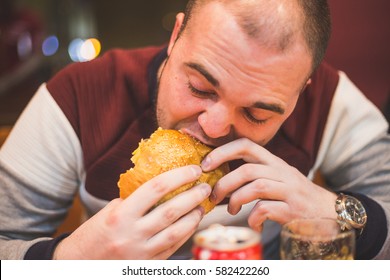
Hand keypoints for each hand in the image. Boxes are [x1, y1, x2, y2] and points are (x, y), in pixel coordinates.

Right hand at [53, 165, 210, 258]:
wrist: (77, 266)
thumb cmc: (93, 235)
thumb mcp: (109, 212)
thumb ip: (134, 201)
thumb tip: (160, 188)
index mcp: (120, 214)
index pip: (156, 188)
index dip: (178, 176)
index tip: (193, 170)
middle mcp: (132, 233)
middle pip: (171, 210)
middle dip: (193, 196)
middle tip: (205, 187)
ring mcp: (140, 252)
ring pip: (176, 231)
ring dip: (193, 217)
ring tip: (202, 205)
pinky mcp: (146, 266)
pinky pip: (172, 247)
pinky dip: (185, 234)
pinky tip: (192, 224)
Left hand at [201, 138, 336, 230]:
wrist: (332, 213)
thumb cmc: (296, 197)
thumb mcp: (278, 178)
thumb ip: (256, 174)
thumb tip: (222, 180)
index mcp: (275, 162)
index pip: (247, 145)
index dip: (223, 151)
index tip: (206, 164)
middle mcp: (282, 172)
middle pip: (247, 169)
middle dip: (224, 182)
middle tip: (213, 196)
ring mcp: (289, 190)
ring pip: (256, 186)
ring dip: (236, 200)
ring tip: (231, 211)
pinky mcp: (294, 209)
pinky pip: (266, 209)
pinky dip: (253, 218)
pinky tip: (253, 224)